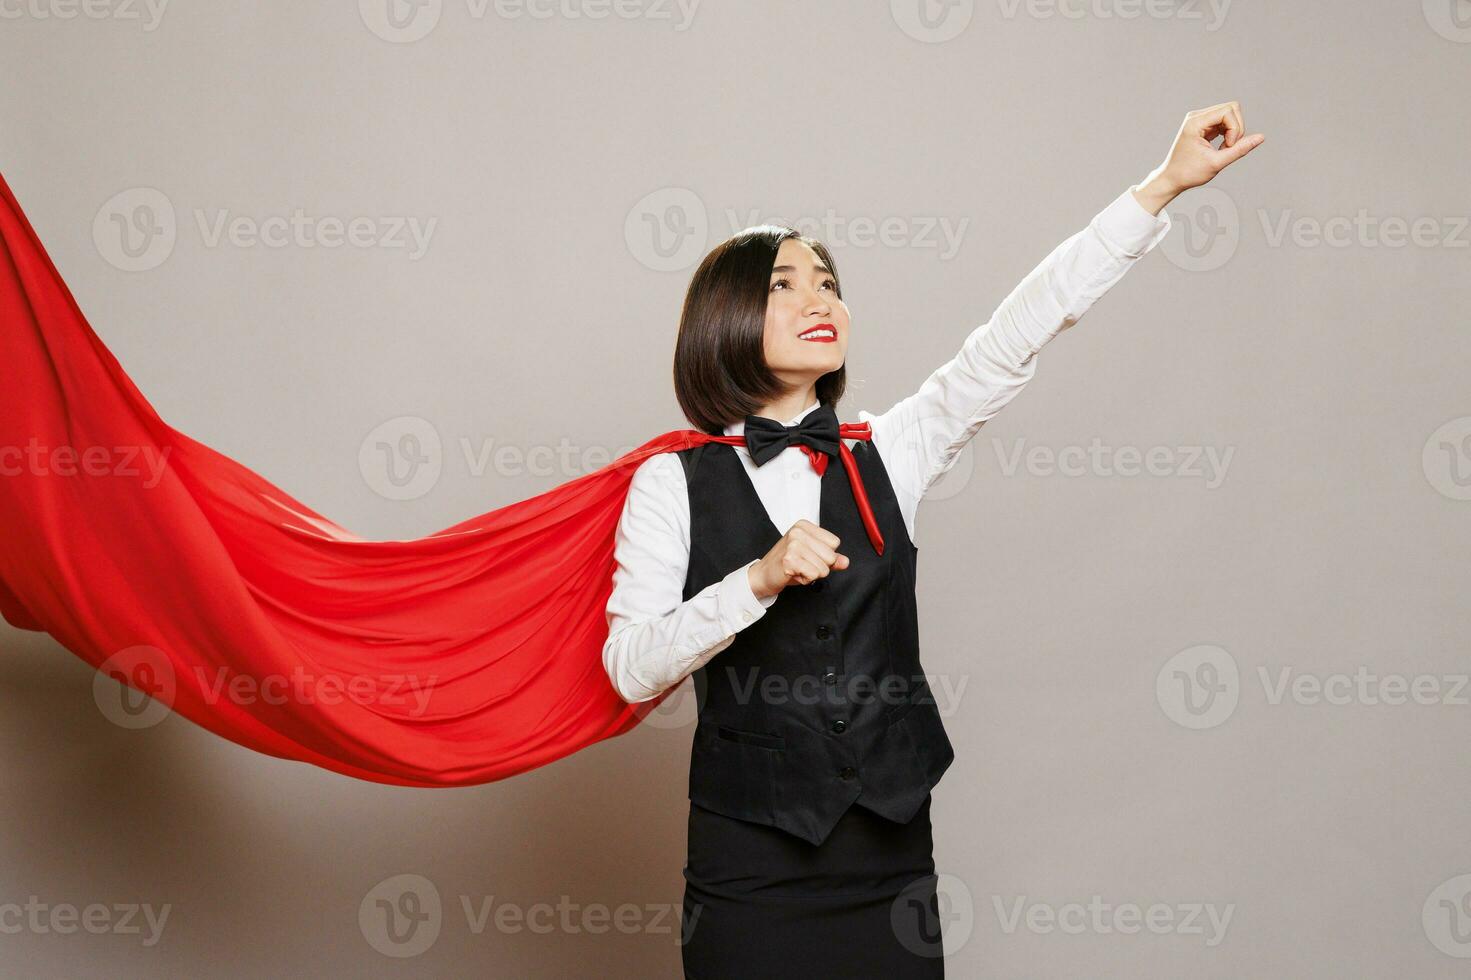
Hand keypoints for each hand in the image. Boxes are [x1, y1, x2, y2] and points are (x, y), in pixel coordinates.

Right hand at [748, 520, 848, 597]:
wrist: (763, 575)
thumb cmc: (786, 564)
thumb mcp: (811, 556)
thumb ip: (830, 558)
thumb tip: (845, 561)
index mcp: (803, 526)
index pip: (834, 543)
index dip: (824, 555)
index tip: (808, 555)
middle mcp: (798, 532)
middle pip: (830, 556)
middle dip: (819, 566)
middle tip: (802, 564)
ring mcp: (793, 545)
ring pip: (823, 568)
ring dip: (812, 574)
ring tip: (797, 569)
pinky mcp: (789, 560)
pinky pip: (814, 575)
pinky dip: (806, 579)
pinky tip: (793, 573)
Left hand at [1132, 101, 1264, 213]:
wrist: (1171, 179)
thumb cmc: (1188, 173)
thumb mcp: (1216, 163)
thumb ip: (1240, 150)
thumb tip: (1261, 137)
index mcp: (1195, 122)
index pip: (1229, 110)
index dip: (1235, 128)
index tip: (1228, 146)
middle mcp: (1196, 116)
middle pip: (1231, 108)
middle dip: (1236, 128)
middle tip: (1228, 147)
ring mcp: (1199, 119)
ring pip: (1230, 114)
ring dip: (1233, 132)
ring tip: (1223, 149)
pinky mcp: (1203, 125)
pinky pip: (1224, 122)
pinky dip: (1228, 134)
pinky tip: (1221, 147)